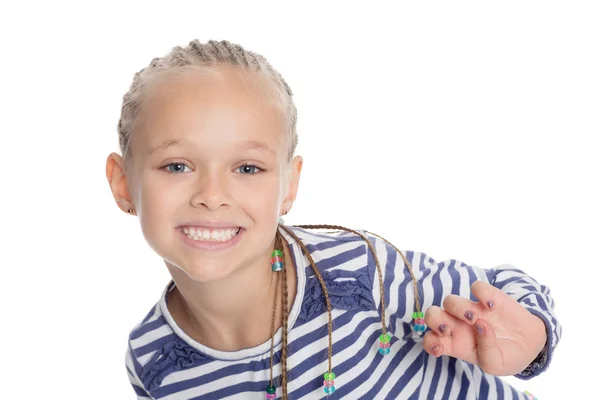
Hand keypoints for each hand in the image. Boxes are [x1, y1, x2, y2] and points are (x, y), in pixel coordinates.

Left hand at [422, 281, 546, 375]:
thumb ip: (486, 352)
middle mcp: (459, 325)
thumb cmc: (508, 356)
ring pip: (449, 300)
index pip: (431, 340)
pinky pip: (476, 287)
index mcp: (456, 344)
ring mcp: (472, 309)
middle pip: (432, 315)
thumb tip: (481, 325)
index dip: (429, 342)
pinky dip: (481, 293)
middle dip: (434, 320)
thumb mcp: (497, 365)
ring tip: (477, 319)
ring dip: (458, 308)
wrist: (531, 344)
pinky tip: (491, 306)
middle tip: (449, 329)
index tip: (441, 348)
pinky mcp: (487, 297)